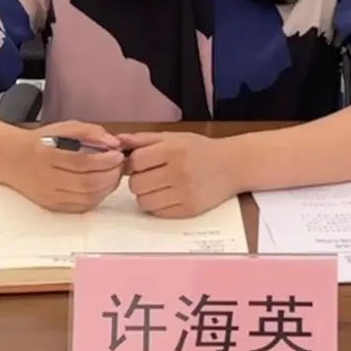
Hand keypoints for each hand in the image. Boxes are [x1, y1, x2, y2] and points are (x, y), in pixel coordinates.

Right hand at [0, 121, 124, 212]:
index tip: (118, 154)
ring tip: (114, 174)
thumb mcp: (64, 127)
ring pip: (86, 198)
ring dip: (107, 187)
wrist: (12, 159)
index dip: (105, 160)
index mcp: (47, 154)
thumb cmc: (42, 141)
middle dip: (111, 175)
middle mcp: (46, 178)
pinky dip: (98, 197)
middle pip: (87, 184)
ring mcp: (49, 195)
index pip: (82, 162)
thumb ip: (90, 132)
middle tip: (121, 165)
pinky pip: (81, 207)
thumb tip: (114, 143)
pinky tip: (103, 186)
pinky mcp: (52, 206)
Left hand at [118, 132, 240, 217]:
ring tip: (159, 186)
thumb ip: (144, 139)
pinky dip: (158, 205)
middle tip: (150, 175)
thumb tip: (118, 140)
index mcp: (173, 150)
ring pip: (144, 201)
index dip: (134, 163)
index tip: (141, 163)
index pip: (135, 162)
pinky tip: (168, 195)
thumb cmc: (201, 149)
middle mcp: (178, 171)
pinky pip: (158, 213)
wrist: (233, 165)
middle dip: (138, 180)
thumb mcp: (174, 137)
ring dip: (146, 195)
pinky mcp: (189, 210)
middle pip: (136, 184)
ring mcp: (184, 193)